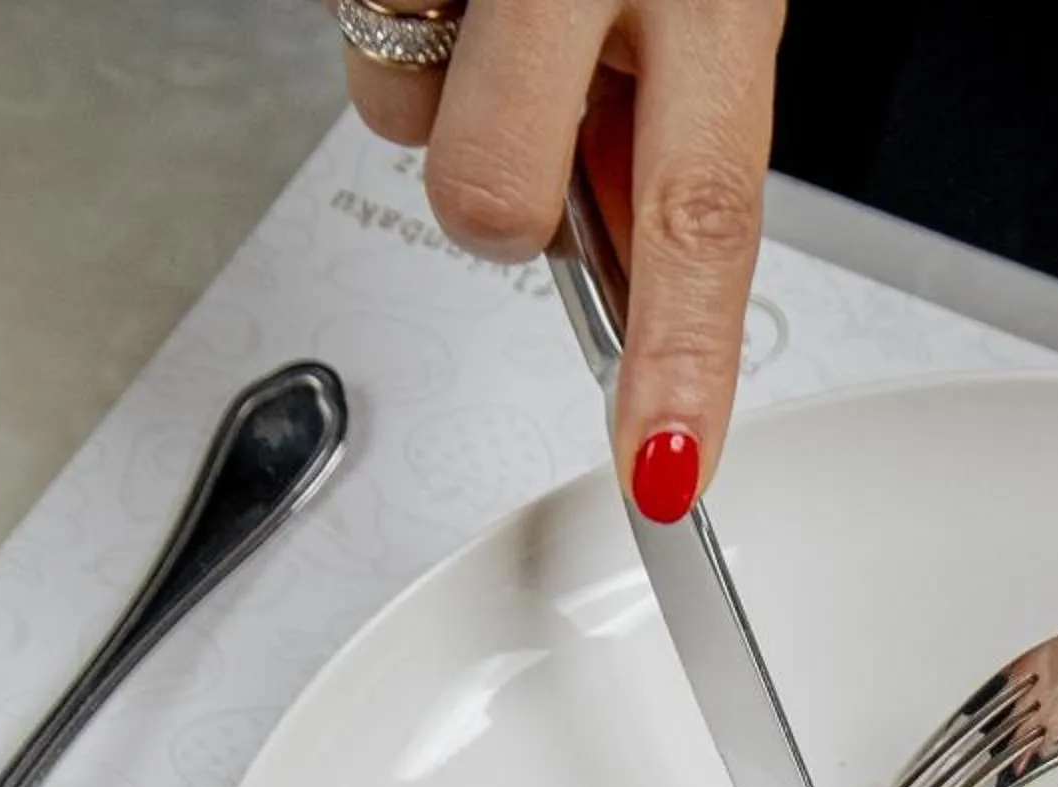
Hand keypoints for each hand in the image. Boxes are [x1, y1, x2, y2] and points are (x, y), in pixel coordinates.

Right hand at [343, 0, 782, 519]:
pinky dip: (393, 0)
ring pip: (394, 108)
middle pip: (493, 196)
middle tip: (522, 116)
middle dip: (489, 201)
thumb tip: (630, 292)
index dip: (679, 358)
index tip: (665, 470)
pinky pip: (352, 15)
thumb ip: (660, 137)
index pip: (705, 211)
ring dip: (427, 76)